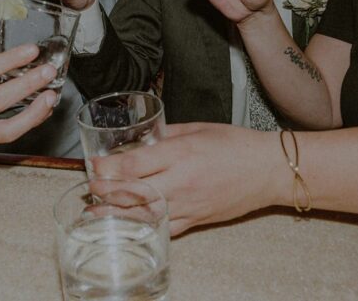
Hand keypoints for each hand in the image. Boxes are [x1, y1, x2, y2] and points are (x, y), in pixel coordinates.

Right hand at [0, 44, 57, 151]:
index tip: (31, 51)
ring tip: (50, 96)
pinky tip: (41, 111)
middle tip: (47, 72)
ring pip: (6, 127)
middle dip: (27, 85)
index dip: (10, 60)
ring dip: (34, 111)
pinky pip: (8, 136)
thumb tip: (18, 63)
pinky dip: (28, 123)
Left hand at [90, 123, 281, 235]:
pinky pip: (165, 228)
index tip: (94, 165)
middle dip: (107, 192)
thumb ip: (166, 134)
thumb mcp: (197, 128)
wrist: (267, 170)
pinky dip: (144, 228)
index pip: (136, 164)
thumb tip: (142, 137)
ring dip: (118, 214)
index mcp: (180, 154)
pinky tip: (127, 227)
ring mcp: (189, 204)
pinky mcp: (197, 219)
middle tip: (89, 189)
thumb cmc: (236, 145)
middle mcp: (181, 181)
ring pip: (145, 214)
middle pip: (135, 192)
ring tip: (95, 213)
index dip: (110, 168)